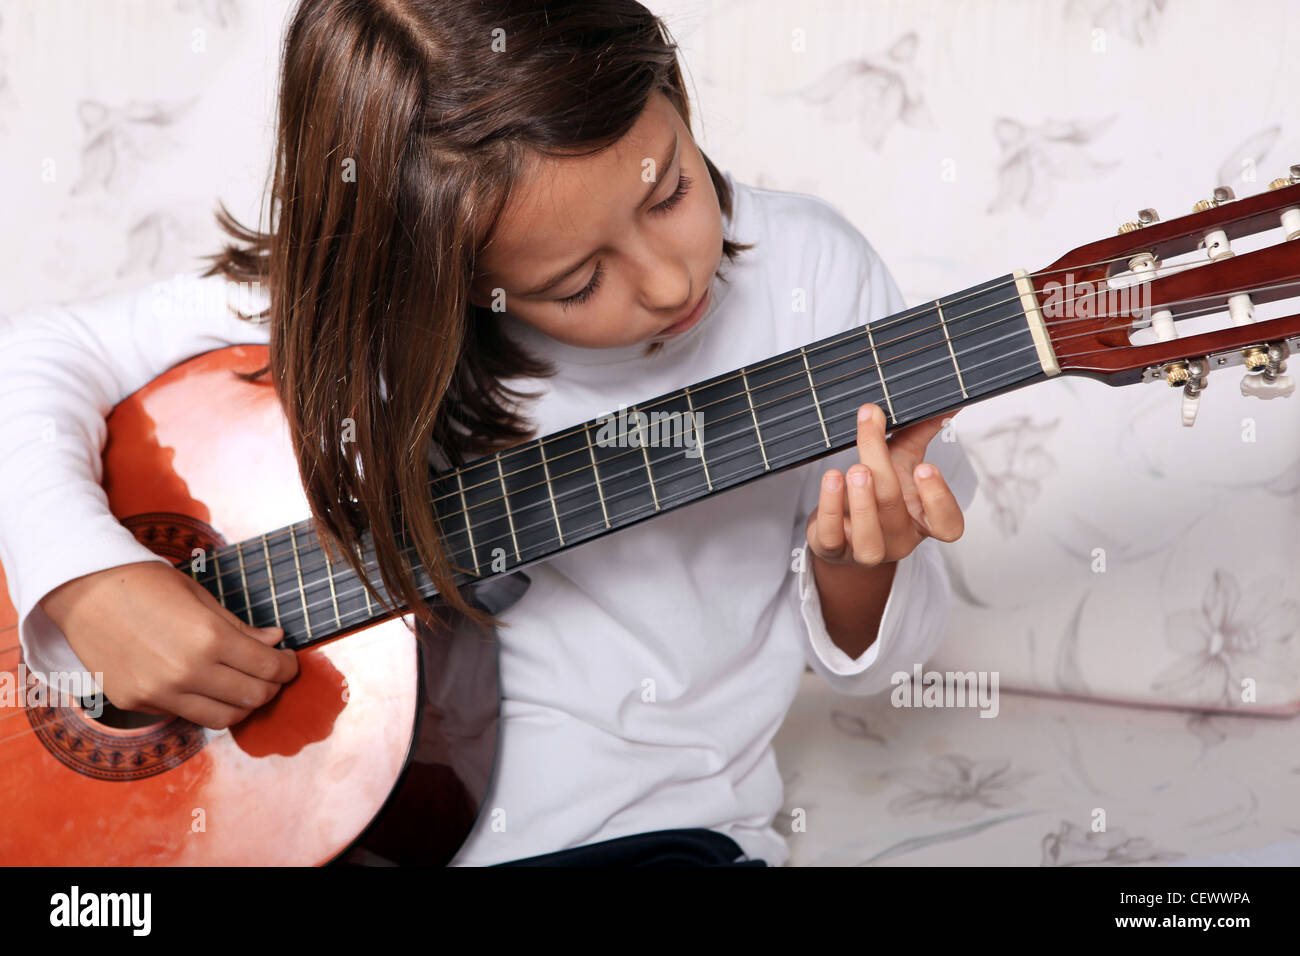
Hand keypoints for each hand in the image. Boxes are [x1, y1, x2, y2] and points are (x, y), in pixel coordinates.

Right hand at [39, 560, 298, 729]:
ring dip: (242, 705)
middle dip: (271, 687)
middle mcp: (187, 672)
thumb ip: (241, 627)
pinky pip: (186, 714)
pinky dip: (204, 704)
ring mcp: (160, 693)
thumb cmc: (146, 584)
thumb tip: (275, 641)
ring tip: (244, 686)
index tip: (289, 662)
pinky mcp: (137, 704)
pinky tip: (204, 684)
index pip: (268, 668)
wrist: (84, 591)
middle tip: (271, 675)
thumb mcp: (202, 597)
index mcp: (209, 639)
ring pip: (223, 718)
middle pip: (252, 698)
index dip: (287, 667)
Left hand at [805, 403, 964, 566]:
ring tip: (854, 470)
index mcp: (923, 520)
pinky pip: (832, 538)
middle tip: (872, 442)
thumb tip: (947, 403)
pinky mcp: (834, 550)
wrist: (844, 530)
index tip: (925, 467)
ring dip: (861, 502)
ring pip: (869, 539)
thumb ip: (921, 433)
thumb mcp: (902, 462)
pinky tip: (831, 479)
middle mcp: (898, 539)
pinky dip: (830, 508)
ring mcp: (866, 550)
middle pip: (895, 510)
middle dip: (884, 473)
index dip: (939, 499)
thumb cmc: (880, 492)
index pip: (947, 523)